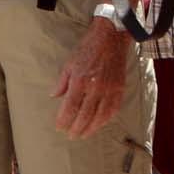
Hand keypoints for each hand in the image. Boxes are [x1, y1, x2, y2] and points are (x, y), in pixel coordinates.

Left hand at [52, 19, 133, 137]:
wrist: (110, 38)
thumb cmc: (87, 49)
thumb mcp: (70, 62)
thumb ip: (62, 82)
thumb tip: (54, 96)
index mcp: (80, 80)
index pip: (71, 106)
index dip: (64, 119)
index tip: (59, 127)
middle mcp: (95, 87)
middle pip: (85, 115)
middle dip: (76, 127)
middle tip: (70, 135)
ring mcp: (109, 89)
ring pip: (100, 116)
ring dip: (91, 128)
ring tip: (83, 134)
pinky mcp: (119, 89)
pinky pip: (113, 109)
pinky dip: (106, 119)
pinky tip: (99, 124)